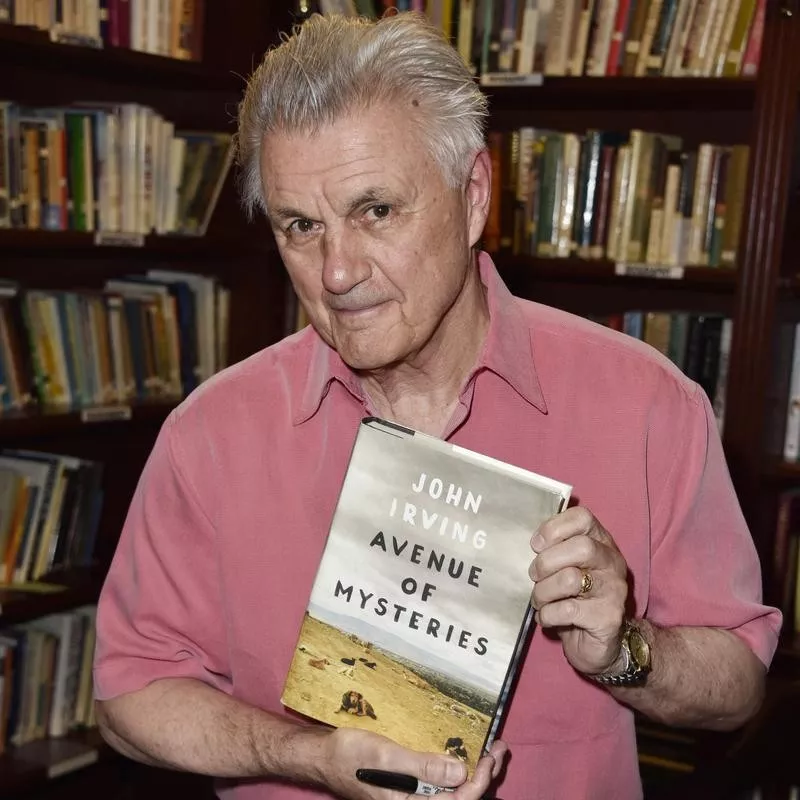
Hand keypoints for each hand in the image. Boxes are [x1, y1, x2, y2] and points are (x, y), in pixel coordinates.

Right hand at [318, 727, 507, 798]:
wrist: (325, 756)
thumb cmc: (351, 756)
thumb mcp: (387, 756)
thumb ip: (423, 767)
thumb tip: (461, 772)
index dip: (479, 782)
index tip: (490, 757)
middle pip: (459, 799)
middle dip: (484, 776)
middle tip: (500, 749)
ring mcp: (414, 798)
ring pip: (453, 792)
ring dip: (474, 773)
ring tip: (491, 751)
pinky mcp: (411, 788)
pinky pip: (441, 785)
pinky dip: (457, 771)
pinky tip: (465, 755)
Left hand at [529, 506, 629, 675]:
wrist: (599, 644)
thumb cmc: (574, 598)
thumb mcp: (565, 568)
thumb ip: (553, 549)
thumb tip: (531, 542)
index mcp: (600, 542)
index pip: (582, 517)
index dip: (553, 528)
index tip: (535, 545)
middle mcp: (612, 562)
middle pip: (580, 547)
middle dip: (547, 562)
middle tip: (534, 576)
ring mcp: (614, 589)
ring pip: (570, 579)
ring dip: (543, 592)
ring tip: (539, 601)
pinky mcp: (608, 617)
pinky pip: (568, 609)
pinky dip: (547, 614)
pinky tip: (546, 618)